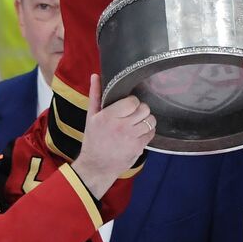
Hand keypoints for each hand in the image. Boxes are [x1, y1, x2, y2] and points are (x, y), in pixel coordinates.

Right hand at [71, 74, 155, 198]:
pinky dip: (148, 131)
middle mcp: (121, 126)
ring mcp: (131, 138)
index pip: (133, 101)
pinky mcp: (138, 147)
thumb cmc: (93, 139)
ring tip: (137, 123)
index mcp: (108, 116)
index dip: (132, 102)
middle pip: (144, 109)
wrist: (97, 165)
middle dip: (140, 110)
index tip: (127, 106)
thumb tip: (95, 75)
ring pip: (151, 120)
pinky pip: (152, 133)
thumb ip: (95, 94)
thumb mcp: (91, 116)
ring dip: (146, 120)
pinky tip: (138, 133)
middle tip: (133, 115)